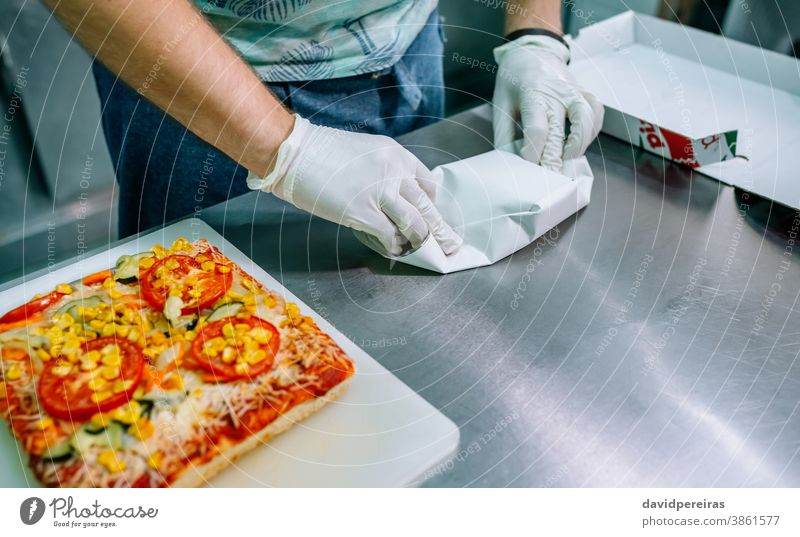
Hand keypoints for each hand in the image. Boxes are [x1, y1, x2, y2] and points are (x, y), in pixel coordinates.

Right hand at [247, 115, 462, 256]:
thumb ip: (384, 172)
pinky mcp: (363, 213)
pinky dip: (394, 247)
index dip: (431, 204)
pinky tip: (393, 251)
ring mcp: (380, 194)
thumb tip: (392, 196)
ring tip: (419, 250)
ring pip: (414, 224)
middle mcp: (394, 173)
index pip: (427, 183)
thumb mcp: (365, 152)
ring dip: (419, 241)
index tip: (431, 216)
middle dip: (440, 230)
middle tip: (451, 245)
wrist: (294, 152)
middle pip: (427, 207)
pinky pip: (388, 236)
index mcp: (396, 156)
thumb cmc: (322, 152)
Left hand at [492, 35, 603, 170]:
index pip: (537, 128)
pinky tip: (581, 144)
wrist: (532, 51)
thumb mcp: (501, 104)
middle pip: (560, 131)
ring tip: (567, 161)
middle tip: (550, 180)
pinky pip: (596, 113)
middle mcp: (556, 93)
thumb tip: (511, 163)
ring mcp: (574, 92)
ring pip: (586, 120)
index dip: (533, 151)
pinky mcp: (585, 92)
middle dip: (555, 159)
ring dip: (578, 145)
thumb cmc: (514, 80)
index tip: (529, 166)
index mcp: (531, 94)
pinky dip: (592, 131)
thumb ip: (505, 135)